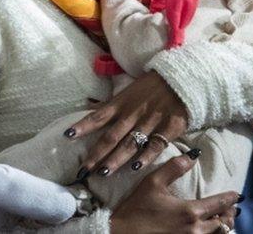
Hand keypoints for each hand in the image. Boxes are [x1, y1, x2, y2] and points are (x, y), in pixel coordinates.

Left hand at [66, 71, 187, 176]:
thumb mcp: (129, 90)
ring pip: (131, 143)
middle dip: (97, 154)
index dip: (83, 125)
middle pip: (112, 136)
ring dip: (116, 159)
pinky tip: (135, 168)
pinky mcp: (169, 127)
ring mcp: (152, 121)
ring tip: (103, 173)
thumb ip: (111, 103)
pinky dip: (145, 157)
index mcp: (122, 103)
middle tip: (84, 170)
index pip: (99, 116)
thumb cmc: (153, 86)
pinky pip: (156, 145)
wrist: (184, 78)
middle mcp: (134, 113)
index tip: (68, 135)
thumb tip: (89, 104)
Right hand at [110, 155, 239, 233]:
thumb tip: (194, 155)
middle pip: (222, 223)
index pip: (219, 204)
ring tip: (223, 220)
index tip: (237, 195)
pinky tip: (208, 231)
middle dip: (229, 214)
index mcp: (190, 211)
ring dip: (222, 227)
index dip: (230, 199)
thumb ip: (174, 167)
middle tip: (232, 208)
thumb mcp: (152, 183)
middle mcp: (195, 230)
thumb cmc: (136, 209)